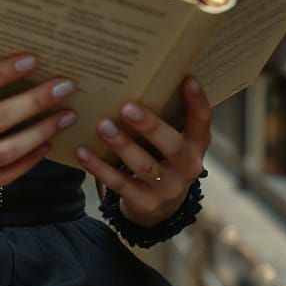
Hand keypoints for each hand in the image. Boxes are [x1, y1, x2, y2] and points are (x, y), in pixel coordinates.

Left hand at [75, 75, 211, 228]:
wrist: (158, 208)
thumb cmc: (159, 158)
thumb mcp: (170, 141)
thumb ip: (162, 117)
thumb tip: (134, 77)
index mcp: (195, 146)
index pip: (203, 123)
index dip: (198, 102)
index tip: (187, 79)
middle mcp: (186, 167)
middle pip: (172, 145)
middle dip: (150, 126)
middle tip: (127, 107)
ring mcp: (167, 188)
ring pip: (145, 165)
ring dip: (122, 145)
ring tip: (103, 126)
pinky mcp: (144, 203)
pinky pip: (119, 183)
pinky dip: (99, 167)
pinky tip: (82, 151)